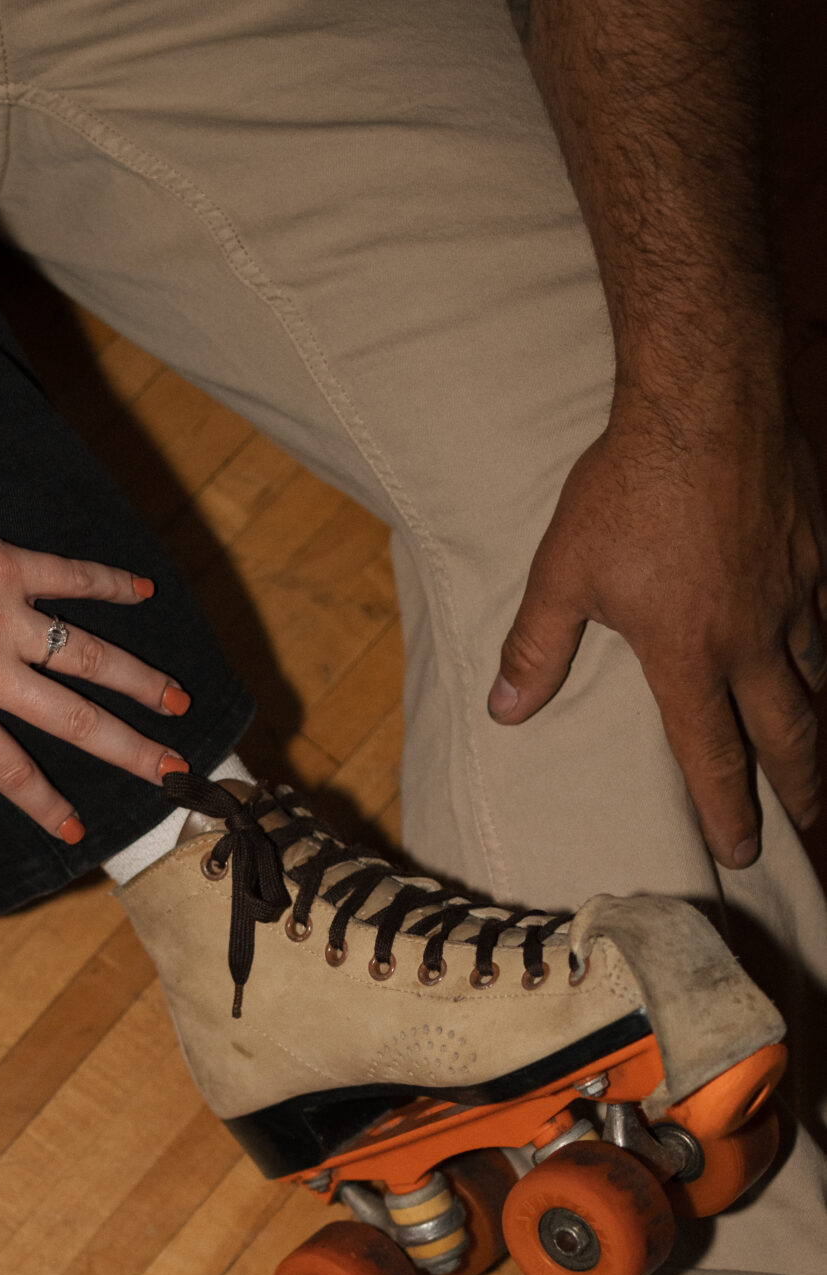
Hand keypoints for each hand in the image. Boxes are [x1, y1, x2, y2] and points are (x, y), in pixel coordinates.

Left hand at [0, 460, 191, 839]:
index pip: (10, 771)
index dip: (45, 805)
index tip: (77, 830)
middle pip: (74, 722)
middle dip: (129, 752)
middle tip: (174, 771)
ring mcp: (3, 617)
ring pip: (88, 656)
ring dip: (139, 680)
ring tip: (178, 701)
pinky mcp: (6, 565)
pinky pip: (70, 577)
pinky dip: (110, 583)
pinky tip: (145, 593)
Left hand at [488, 388, 826, 866]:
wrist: (708, 396)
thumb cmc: (628, 485)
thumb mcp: (564, 572)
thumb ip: (536, 648)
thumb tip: (504, 714)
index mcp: (689, 655)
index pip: (713, 757)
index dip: (727, 813)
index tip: (739, 853)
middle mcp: (753, 637)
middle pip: (790, 733)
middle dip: (800, 789)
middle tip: (805, 827)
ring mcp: (795, 592)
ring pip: (821, 677)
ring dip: (820, 724)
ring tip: (816, 758)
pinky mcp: (817, 549)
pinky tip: (823, 661)